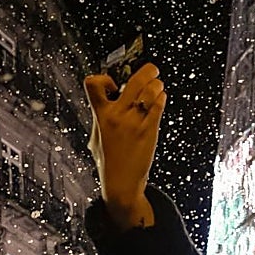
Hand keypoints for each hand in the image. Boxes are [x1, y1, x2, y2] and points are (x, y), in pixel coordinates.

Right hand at [83, 65, 166, 229]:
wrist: (120, 183)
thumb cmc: (108, 161)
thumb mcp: (96, 136)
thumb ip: (100, 116)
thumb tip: (103, 100)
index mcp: (100, 115)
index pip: (93, 84)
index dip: (104, 78)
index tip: (114, 85)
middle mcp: (117, 116)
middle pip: (134, 81)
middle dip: (147, 71)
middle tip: (152, 70)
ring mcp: (134, 123)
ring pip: (150, 91)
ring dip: (156, 85)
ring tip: (157, 87)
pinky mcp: (149, 131)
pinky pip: (158, 106)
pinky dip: (161, 98)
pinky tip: (161, 98)